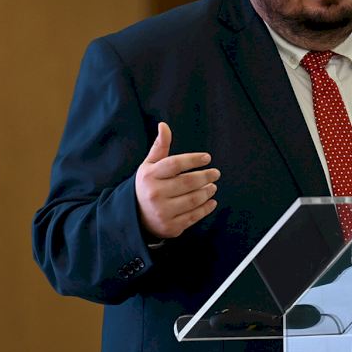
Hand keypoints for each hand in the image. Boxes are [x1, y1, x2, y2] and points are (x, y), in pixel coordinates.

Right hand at [134, 122, 218, 239]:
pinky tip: (211, 201)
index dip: (193, 159)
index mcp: (149, 176)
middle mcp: (154, 194)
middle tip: (216, 173)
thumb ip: (159, 147)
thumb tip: (164, 125)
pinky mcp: (171, 227)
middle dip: (206, 177)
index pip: (175, 164)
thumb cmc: (147, 185)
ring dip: (207, 192)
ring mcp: (162, 212)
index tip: (207, 158)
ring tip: (213, 186)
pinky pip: (194, 216)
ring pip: (193, 199)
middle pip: (188, 182)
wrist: (135, 216)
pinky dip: (206, 208)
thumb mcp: (149, 166)